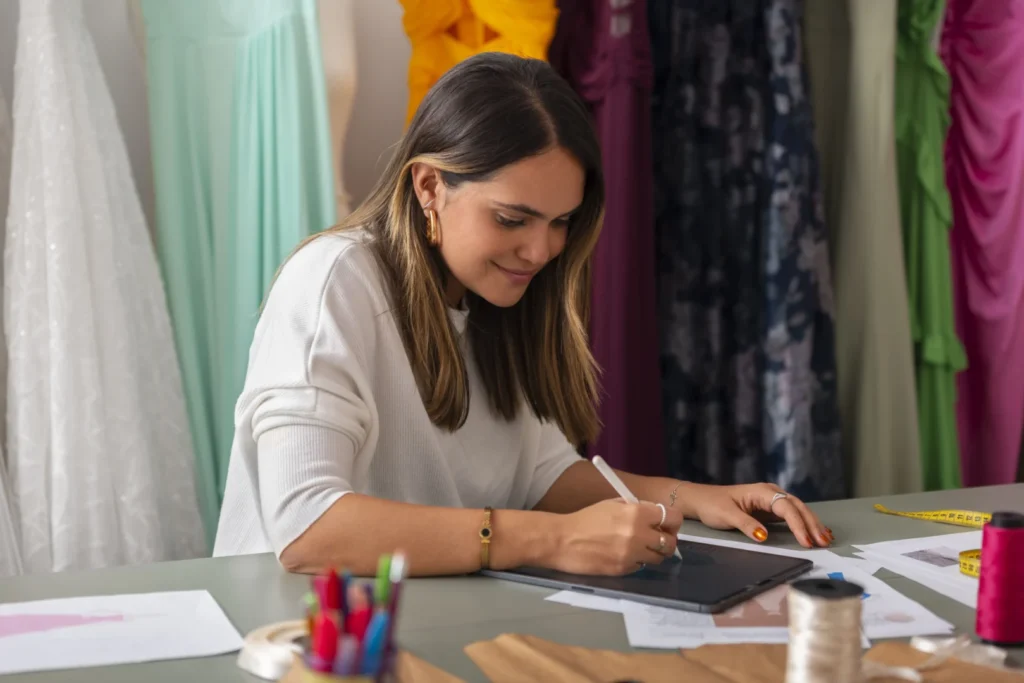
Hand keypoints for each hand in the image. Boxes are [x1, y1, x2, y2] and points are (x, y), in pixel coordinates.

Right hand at [547, 499, 682, 575]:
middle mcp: (638, 534)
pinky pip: (641, 566)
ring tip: (637, 547)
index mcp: (637, 513)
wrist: (562, 540)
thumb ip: (636, 509)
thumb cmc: (585, 520)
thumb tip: (654, 515)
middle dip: (666, 540)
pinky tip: (622, 554)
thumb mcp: (613, 504)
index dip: (672, 522)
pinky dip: (636, 561)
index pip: (672, 518)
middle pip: (670, 542)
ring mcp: (632, 554)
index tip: (667, 524)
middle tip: (656, 538)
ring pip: (658, 557)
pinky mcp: (623, 569)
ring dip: (652, 552)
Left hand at [684, 483, 831, 548]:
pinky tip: (815, 532)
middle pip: (797, 507)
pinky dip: (804, 523)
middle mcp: (770, 493)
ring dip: (812, 524)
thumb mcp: (727, 516)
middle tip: (823, 542)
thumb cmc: (713, 504)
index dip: (798, 524)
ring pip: (798, 510)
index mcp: (761, 491)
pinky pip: (792, 515)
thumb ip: (746, 525)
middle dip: (812, 524)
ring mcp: (772, 500)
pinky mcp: (770, 509)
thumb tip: (764, 536)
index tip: (806, 541)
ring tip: (825, 539)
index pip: (786, 507)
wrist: (702, 500)